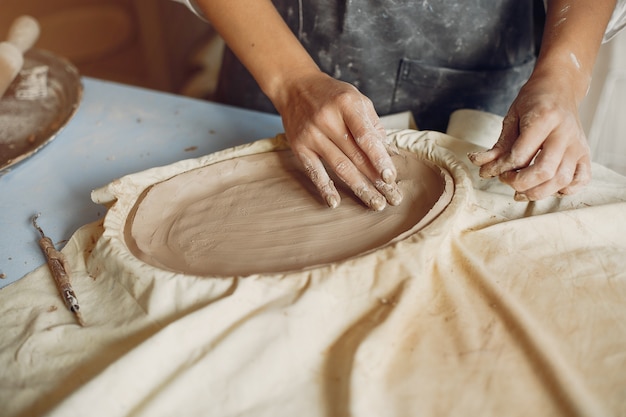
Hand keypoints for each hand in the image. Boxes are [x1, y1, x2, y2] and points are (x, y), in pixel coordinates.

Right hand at [275, 72, 401, 209]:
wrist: (294, 86)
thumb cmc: (331, 95)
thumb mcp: (356, 99)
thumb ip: (373, 125)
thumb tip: (389, 153)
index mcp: (347, 104)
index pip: (366, 137)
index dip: (380, 159)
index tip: (391, 178)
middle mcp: (328, 119)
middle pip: (356, 156)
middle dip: (376, 180)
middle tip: (392, 198)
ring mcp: (312, 134)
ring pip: (339, 167)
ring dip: (359, 188)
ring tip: (375, 203)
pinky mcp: (299, 147)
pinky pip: (314, 171)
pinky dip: (325, 188)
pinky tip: (335, 202)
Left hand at [468, 74, 590, 200]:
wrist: (559, 86)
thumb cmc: (533, 101)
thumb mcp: (511, 118)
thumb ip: (498, 146)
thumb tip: (482, 167)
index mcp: (544, 118)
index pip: (520, 155)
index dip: (501, 168)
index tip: (490, 171)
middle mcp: (565, 133)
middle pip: (544, 171)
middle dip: (519, 183)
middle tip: (506, 179)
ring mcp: (578, 145)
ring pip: (562, 180)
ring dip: (538, 192)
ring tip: (521, 190)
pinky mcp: (585, 153)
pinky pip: (581, 180)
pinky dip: (564, 190)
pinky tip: (547, 186)